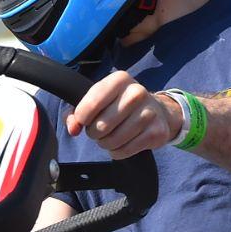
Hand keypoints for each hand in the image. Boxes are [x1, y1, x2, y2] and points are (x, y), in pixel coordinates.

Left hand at [67, 71, 181, 159]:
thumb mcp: (97, 100)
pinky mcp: (156, 132)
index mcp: (120, 79)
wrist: (156, 112)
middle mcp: (136, 92)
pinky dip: (117, 152)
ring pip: (112, 141)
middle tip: (100, 129)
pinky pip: (124, 151)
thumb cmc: (119, 105)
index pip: (91, 104)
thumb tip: (73, 129)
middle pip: (101, 126)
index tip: (85, 119)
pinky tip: (122, 143)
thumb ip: (76, 113)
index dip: (81, 118)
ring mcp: (149, 113)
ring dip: (105, 144)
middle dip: (94, 133)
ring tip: (111, 136)